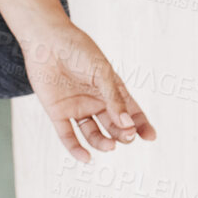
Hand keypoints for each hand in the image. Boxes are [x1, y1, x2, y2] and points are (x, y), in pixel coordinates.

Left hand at [17, 18, 157, 161]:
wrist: (46, 40)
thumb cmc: (77, 51)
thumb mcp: (102, 73)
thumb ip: (114, 99)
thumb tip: (128, 124)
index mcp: (111, 90)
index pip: (131, 111)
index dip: (142, 125)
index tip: (150, 137)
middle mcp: (95, 101)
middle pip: (114, 126)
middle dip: (123, 134)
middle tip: (127, 136)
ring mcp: (77, 107)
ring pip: (93, 134)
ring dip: (103, 143)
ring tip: (110, 146)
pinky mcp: (58, 112)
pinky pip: (68, 135)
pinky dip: (76, 148)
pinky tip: (85, 157)